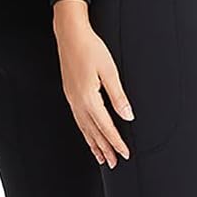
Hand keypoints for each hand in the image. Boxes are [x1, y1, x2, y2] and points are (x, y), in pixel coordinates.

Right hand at [52, 0, 132, 167]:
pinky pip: (78, 119)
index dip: (117, 142)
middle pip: (93, 132)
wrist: (70, 33)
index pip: (106, 127)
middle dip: (104, 149)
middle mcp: (78, 101)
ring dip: (93, 143)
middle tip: (114, 163)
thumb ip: (118, 96)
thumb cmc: (90, 47)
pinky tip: (88, 132)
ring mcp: (71, 98)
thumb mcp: (109, 70)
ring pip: (83, 128)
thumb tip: (128, 116)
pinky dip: (85, 131)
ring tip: (101, 156)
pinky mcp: (69, 92)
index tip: (125, 154)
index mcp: (89, 98)